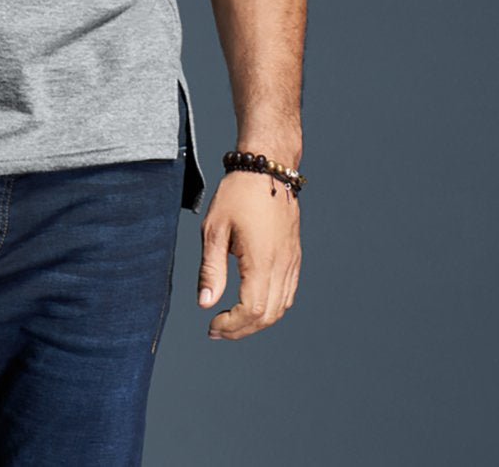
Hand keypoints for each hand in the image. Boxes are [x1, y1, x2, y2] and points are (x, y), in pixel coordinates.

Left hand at [197, 170, 300, 338]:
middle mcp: (282, 265)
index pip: (252, 310)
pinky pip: (288, 293)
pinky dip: (271, 307)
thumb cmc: (237, 194)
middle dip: (242, 329)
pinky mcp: (294, 256)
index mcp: (262, 260)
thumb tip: (204, 304)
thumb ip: (211, 269)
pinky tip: (251, 301)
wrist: (266, 168)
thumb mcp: (214, 229)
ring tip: (231, 318)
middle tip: (217, 328)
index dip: (232, 325)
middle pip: (268, 316)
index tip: (211, 324)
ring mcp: (291, 261)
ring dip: (257, 321)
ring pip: (280, 307)